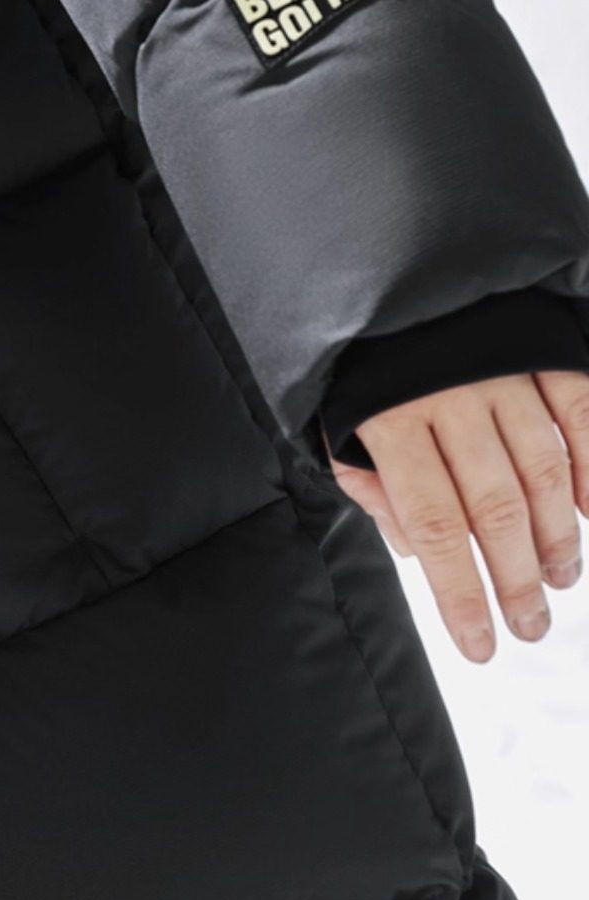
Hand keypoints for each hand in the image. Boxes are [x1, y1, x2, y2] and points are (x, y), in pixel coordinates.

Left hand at [329, 366, 588, 659]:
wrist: (387, 253)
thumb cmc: (360, 352)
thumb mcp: (334, 416)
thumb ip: (370, 482)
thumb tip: (417, 550)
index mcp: (387, 418)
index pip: (432, 527)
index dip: (460, 593)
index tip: (480, 645)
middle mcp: (449, 395)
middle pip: (494, 507)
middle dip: (516, 579)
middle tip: (531, 627)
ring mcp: (500, 367)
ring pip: (543, 468)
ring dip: (559, 533)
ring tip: (562, 578)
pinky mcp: (540, 343)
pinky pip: (578, 409)